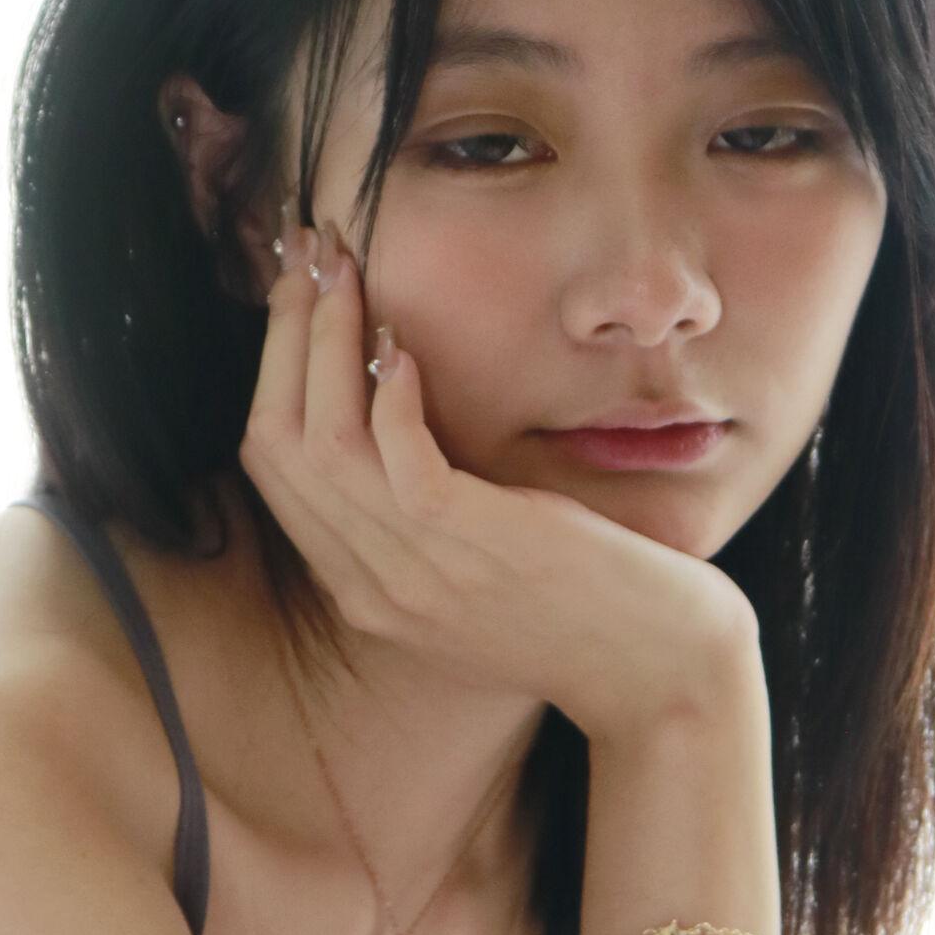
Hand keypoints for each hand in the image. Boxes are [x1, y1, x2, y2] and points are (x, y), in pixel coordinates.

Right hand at [236, 217, 761, 741]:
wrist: (661, 678)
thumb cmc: (584, 609)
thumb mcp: (478, 567)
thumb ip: (424, 514)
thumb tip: (396, 409)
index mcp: (363, 589)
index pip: (273, 465)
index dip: (275, 365)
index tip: (297, 290)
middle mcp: (374, 586)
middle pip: (277, 444)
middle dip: (284, 334)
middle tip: (308, 256)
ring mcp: (421, 574)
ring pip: (322, 444)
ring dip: (325, 342)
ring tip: (346, 274)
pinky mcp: (481, 547)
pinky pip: (400, 463)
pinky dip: (388, 395)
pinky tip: (402, 349)